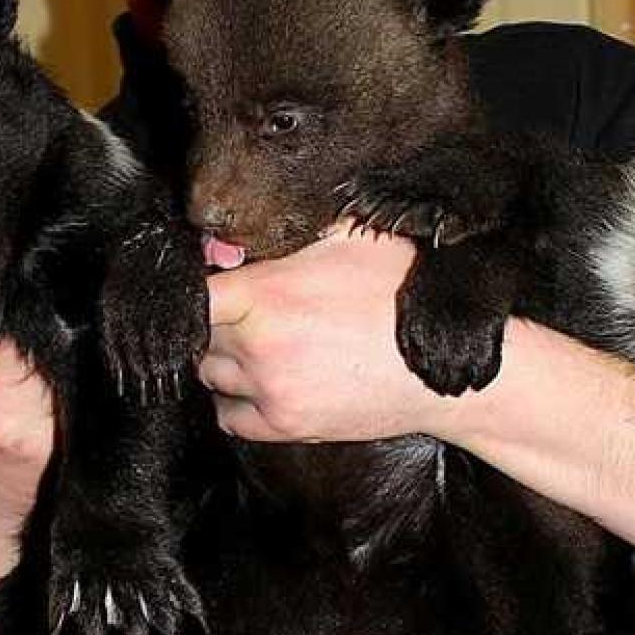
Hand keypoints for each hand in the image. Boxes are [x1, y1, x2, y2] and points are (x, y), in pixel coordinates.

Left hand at [200, 228, 460, 441]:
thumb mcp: (352, 238)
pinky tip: (260, 381)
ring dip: (223, 360)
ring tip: (255, 345)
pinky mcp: (284, 425)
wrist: (440, 369)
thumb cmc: (402, 298)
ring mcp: (270, 390)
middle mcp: (260, 345)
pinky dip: (235, 401)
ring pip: (209, 376)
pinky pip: (228, 417)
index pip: (195, 294)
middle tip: (245, 312)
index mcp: (269, 294)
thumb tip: (256, 209)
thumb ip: (296, 225)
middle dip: (217, 321)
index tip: (214, 284)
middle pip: (199, 335)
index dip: (198, 286)